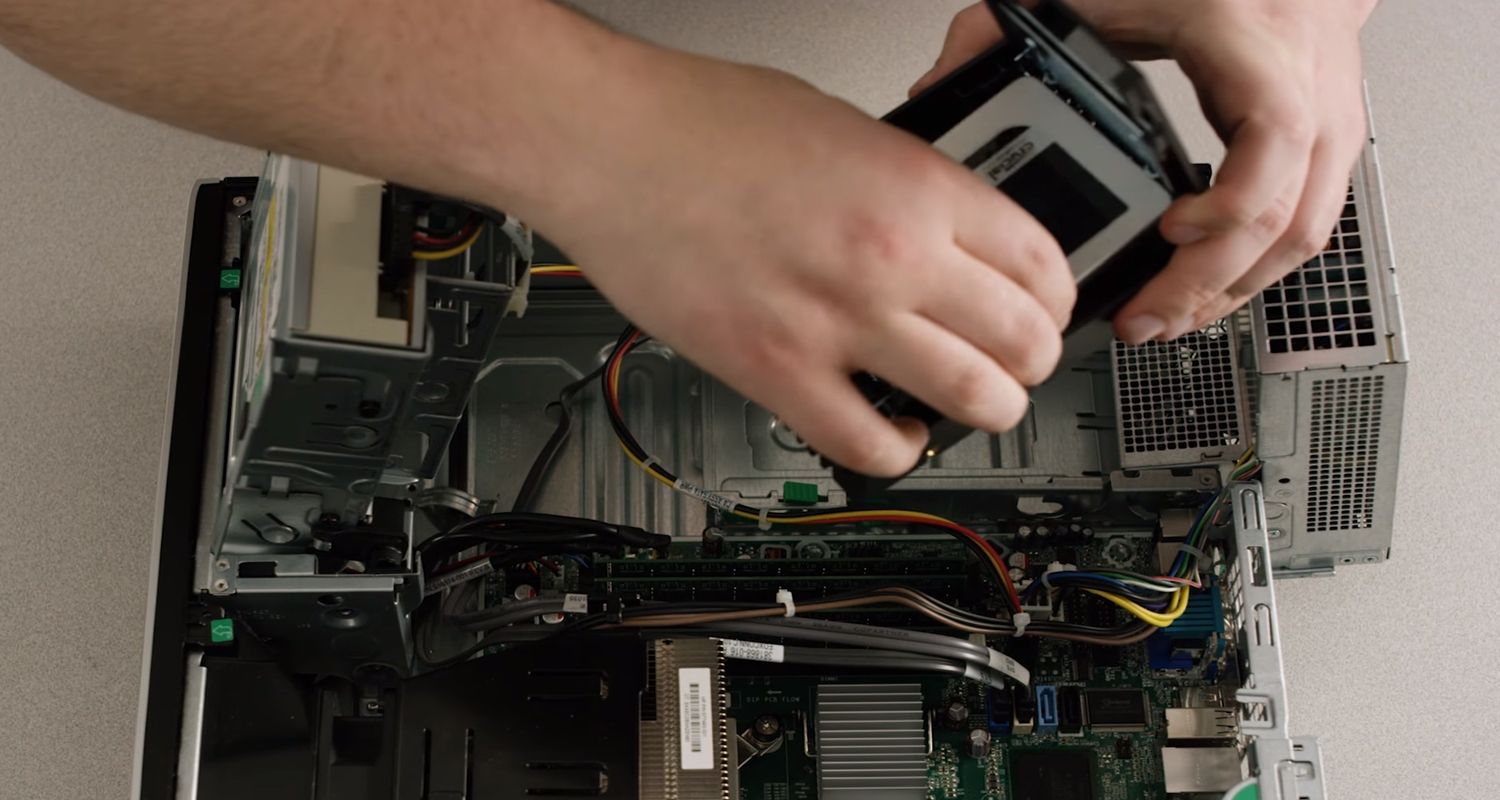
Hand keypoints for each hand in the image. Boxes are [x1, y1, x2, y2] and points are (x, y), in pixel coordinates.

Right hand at [535, 47, 1074, 476]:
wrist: (606, 142)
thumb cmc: (700, 121)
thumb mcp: (842, 124)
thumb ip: (906, 184)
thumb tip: (947, 232)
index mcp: (914, 185)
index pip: (1041, 262)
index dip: (1059, 298)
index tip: (1047, 310)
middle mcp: (889, 256)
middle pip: (1024, 339)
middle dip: (1035, 361)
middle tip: (1018, 363)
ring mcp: (835, 320)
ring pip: (973, 401)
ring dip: (989, 411)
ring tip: (973, 405)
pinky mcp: (773, 371)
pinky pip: (868, 446)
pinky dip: (897, 452)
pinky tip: (892, 433)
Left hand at [913, 0, 1376, 343]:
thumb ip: (1011, 25)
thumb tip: (944, 81)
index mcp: (1253, 44)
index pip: (1273, 137)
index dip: (1229, 203)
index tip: (1169, 232)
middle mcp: (1308, 89)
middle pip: (1287, 215)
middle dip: (1211, 284)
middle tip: (1146, 320)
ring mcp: (1331, 124)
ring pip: (1303, 236)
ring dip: (1233, 292)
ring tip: (1165, 322)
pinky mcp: (1331, 151)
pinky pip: (1305, 231)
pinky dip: (1253, 273)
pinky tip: (1203, 295)